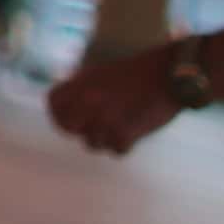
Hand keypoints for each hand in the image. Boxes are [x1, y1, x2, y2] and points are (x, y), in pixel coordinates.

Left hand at [47, 46, 181, 156]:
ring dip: (106, 138)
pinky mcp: (125, 132)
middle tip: (98, 126)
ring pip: (92, 143)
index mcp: (82, 82)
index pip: (53, 104)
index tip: (71, 119)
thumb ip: (81, 90)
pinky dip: (126, 144)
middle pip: (69, 127)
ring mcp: (105, 118)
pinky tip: (136, 130)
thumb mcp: (102, 74)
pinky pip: (116, 150)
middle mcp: (88, 100)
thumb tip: (66, 113)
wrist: (170, 73)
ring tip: (123, 123)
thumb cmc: (138, 74)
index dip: (60, 114)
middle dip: (81, 130)